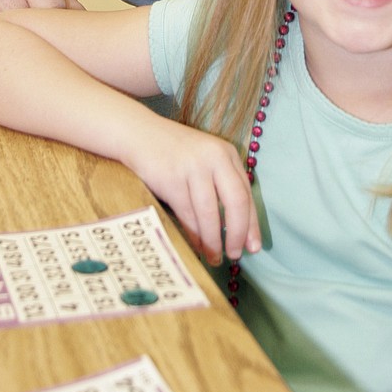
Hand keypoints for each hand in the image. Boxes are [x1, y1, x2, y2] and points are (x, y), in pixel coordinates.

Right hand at [129, 120, 260, 265]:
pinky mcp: (172, 179)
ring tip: (214, 258)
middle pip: (236, 202)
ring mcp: (193, 167)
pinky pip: (187, 214)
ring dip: (213, 241)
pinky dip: (194, 235)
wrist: (137, 133)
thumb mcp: (204, 159)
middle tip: (235, 255)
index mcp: (226, 153)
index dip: (252, 223)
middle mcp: (214, 157)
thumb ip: (221, 183)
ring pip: (210, 213)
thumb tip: (238, 228)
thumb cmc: (173, 152)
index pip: (246, 193)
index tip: (254, 247)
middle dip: (237, 233)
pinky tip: (197, 247)